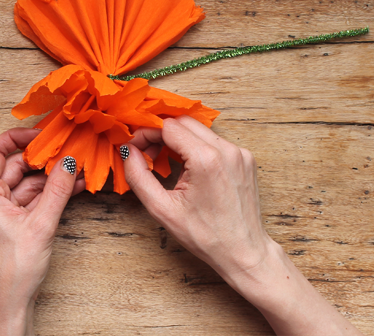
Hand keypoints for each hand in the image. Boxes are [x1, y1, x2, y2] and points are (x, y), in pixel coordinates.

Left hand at [0, 128, 82, 335]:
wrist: (10, 304)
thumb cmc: (13, 270)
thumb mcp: (40, 225)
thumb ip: (57, 190)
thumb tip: (69, 162)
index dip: (17, 137)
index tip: (42, 134)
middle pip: (16, 166)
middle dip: (44, 158)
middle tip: (69, 151)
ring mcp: (5, 211)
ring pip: (30, 182)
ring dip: (53, 176)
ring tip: (79, 169)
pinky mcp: (17, 222)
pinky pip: (36, 198)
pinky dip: (53, 192)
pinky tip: (74, 186)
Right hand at [122, 116, 362, 335]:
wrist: (244, 252)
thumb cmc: (205, 236)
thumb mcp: (162, 209)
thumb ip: (138, 176)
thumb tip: (127, 151)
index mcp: (206, 159)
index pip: (168, 126)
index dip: (146, 133)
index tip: (135, 147)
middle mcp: (227, 149)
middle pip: (184, 122)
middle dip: (160, 133)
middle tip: (147, 153)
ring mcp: (240, 152)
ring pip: (199, 129)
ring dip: (178, 139)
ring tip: (165, 161)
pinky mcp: (245, 158)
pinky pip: (214, 141)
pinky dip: (196, 147)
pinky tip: (188, 168)